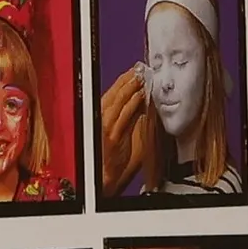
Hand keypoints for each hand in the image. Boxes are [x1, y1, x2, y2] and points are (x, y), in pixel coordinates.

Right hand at [99, 65, 149, 195]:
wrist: (109, 180)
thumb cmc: (118, 161)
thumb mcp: (129, 135)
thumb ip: (134, 119)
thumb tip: (145, 103)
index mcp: (105, 118)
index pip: (115, 93)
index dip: (125, 80)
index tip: (137, 70)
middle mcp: (102, 120)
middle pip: (114, 94)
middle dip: (127, 80)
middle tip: (141, 69)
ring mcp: (106, 128)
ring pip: (117, 102)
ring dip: (130, 88)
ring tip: (141, 77)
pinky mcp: (111, 138)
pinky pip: (122, 117)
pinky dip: (131, 105)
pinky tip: (139, 96)